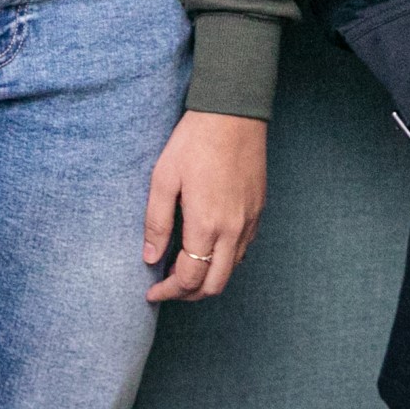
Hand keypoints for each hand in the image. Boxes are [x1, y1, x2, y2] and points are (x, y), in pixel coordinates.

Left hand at [143, 110, 266, 301]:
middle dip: (188, 294)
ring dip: (208, 279)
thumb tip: (150, 258)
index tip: (152, 292)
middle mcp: (233, 230)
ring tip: (184, 271)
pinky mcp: (259, 211)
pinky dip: (225, 260)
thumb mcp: (163, 179)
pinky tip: (207, 248)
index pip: (189, 279)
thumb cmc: (194, 142)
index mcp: (206, 225)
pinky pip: (243, 250)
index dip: (168, 292)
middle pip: (214, 285)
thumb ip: (156, 222)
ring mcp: (250, 222)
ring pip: (232, 270)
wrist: (233, 114)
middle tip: (167, 289)